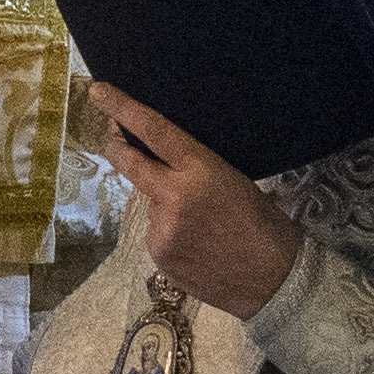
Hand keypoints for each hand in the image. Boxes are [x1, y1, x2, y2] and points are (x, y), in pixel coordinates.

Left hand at [89, 84, 303, 319]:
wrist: (274, 281)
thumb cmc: (264, 226)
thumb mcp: (236, 182)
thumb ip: (196, 171)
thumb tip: (164, 166)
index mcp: (200, 171)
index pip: (154, 131)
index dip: (123, 109)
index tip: (99, 92)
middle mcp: (174, 197)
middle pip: (130, 163)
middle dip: (116, 145)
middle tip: (111, 135)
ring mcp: (162, 229)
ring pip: (150, 205)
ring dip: (165, 206)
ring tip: (202, 226)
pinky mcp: (159, 256)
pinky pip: (157, 234)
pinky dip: (171, 234)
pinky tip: (198, 247)